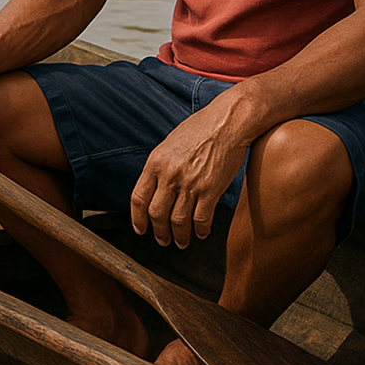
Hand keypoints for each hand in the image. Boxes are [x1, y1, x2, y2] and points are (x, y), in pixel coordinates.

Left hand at [130, 93, 247, 248]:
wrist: (227, 122)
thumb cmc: (200, 129)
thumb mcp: (170, 143)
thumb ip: (161, 165)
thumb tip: (156, 187)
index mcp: (156, 162)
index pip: (138, 197)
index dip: (137, 218)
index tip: (140, 229)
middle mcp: (170, 175)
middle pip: (156, 214)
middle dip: (159, 232)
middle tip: (163, 240)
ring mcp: (190, 184)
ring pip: (178, 221)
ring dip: (179, 236)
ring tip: (181, 242)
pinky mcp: (211, 190)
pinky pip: (201, 219)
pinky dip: (200, 231)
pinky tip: (201, 233)